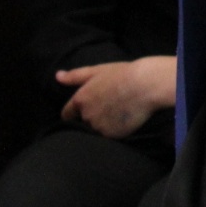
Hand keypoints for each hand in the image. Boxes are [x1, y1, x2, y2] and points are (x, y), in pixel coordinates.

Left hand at [57, 56, 176, 137]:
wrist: (147, 84)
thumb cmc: (123, 74)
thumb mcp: (97, 71)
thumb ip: (75, 76)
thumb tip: (58, 76)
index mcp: (80, 100)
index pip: (67, 114)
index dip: (72, 114)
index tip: (79, 113)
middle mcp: (86, 115)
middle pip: (83, 122)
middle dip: (91, 117)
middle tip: (108, 106)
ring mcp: (98, 126)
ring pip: (96, 130)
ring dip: (102, 124)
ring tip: (117, 112)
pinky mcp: (111, 135)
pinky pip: (109, 135)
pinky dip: (114, 130)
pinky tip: (124, 119)